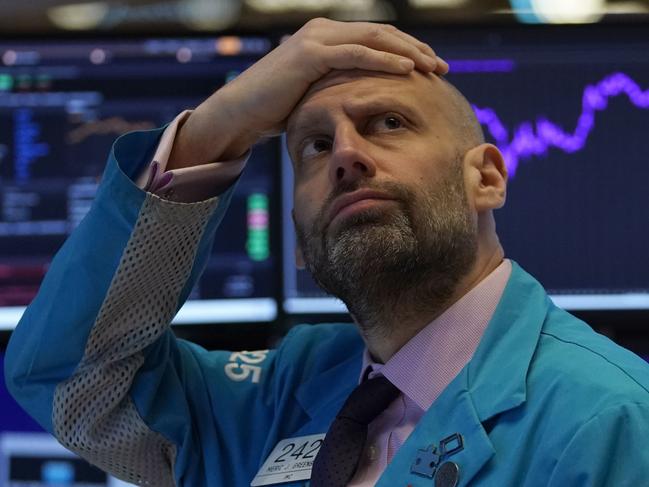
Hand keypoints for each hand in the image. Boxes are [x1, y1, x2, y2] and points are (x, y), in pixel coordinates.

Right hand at [168, 19, 447, 167]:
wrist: (241, 112)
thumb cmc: (275, 108)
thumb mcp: (314, 94)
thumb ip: (337, 87)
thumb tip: (362, 102)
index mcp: (327, 37)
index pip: (376, 38)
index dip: (406, 50)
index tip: (431, 67)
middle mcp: (323, 30)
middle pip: (382, 33)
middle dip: (416, 49)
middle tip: (442, 66)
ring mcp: (316, 39)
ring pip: (374, 39)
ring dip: (408, 52)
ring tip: (433, 67)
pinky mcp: (310, 54)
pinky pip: (356, 54)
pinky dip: (384, 60)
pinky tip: (407, 70)